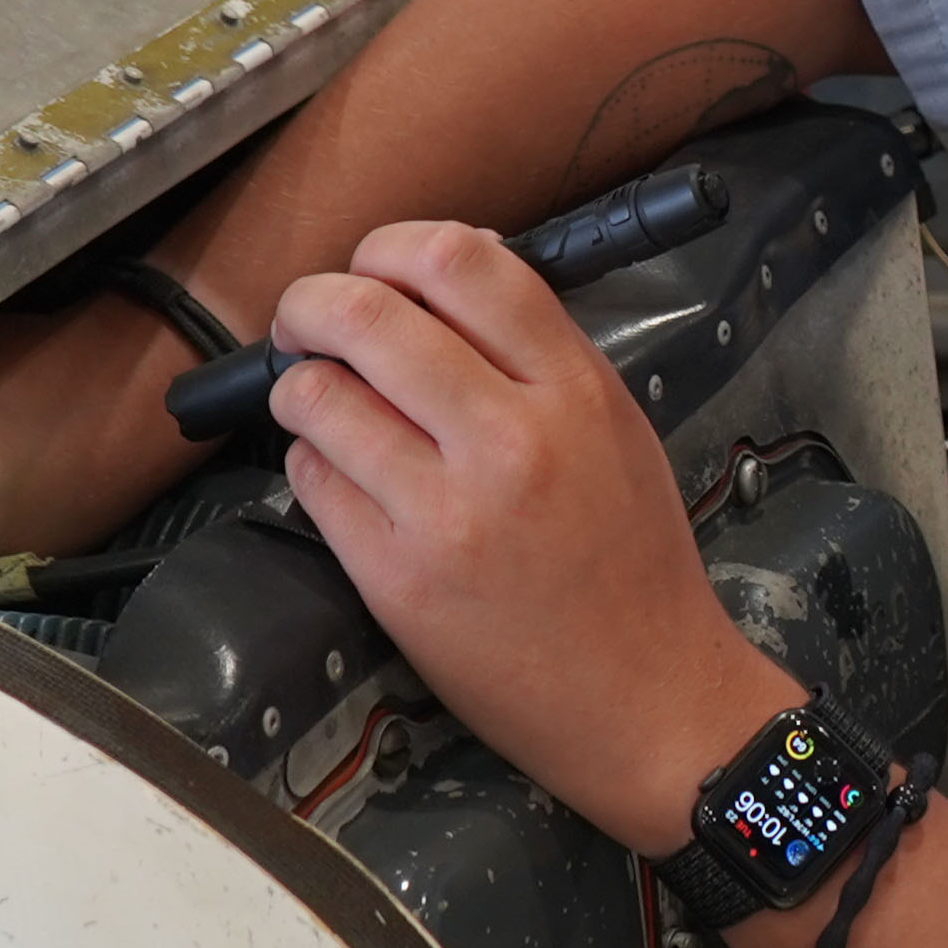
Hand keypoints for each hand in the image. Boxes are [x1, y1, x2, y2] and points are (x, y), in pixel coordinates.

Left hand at [265, 222, 791, 848]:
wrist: (647, 699)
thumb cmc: (634, 566)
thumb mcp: (617, 432)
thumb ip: (537, 358)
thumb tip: (437, 287)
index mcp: (575, 392)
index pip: (461, 262)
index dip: (392, 247)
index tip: (373, 267)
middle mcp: (511, 441)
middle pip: (369, 315)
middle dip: (312, 303)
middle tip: (305, 320)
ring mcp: (446, 512)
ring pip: (319, 395)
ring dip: (299, 386)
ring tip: (316, 399)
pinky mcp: (395, 578)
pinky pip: (312, 481)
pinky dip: (311, 461)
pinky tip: (342, 473)